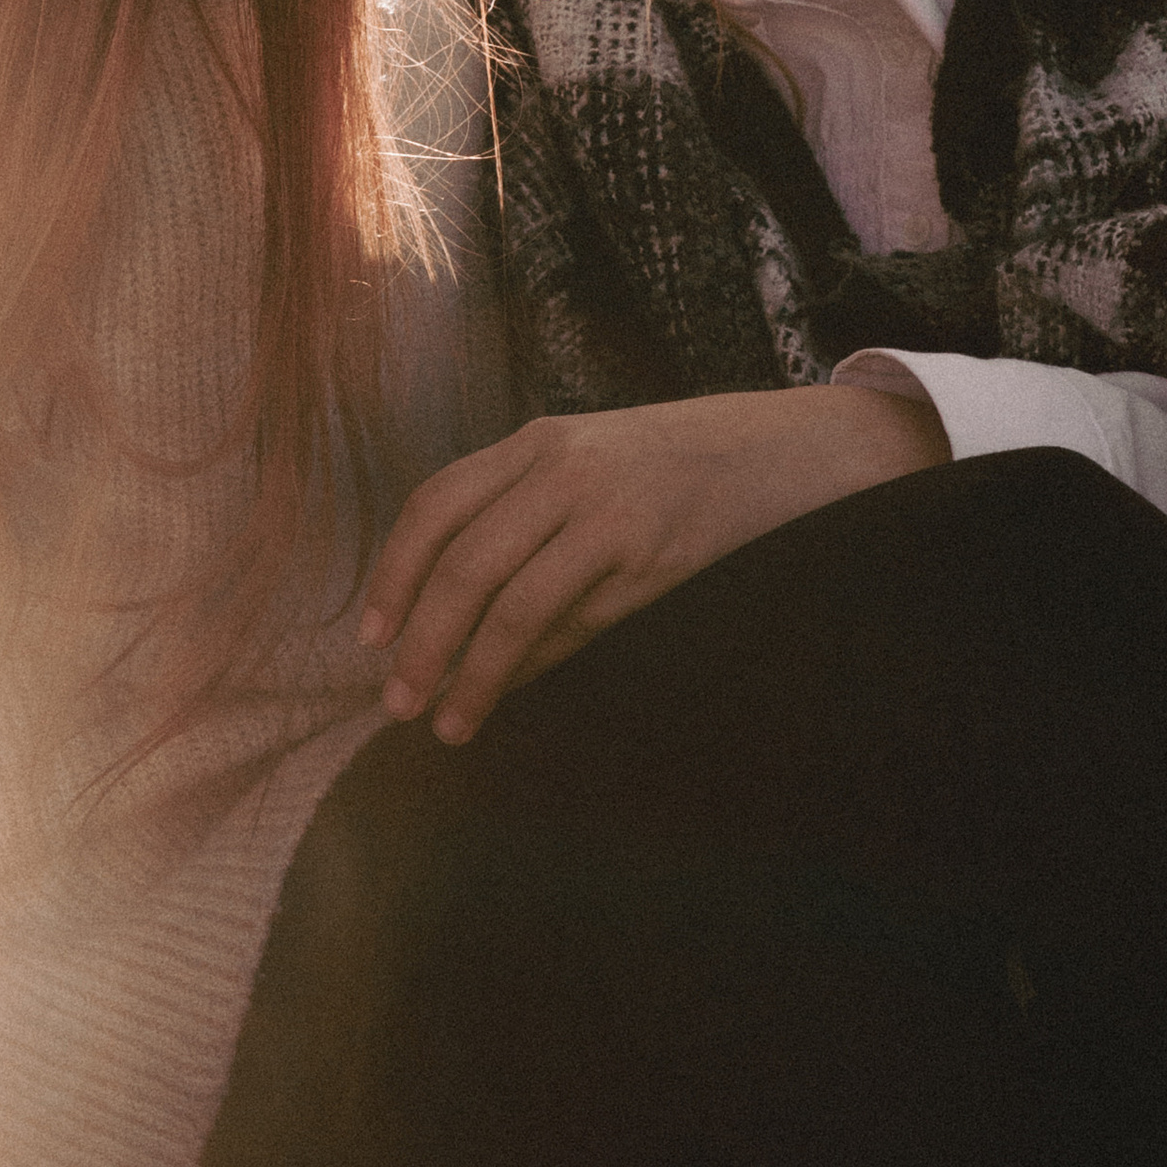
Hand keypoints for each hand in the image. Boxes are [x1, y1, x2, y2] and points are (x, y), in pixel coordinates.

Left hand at [357, 381, 947, 743]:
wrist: (794, 452)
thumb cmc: (684, 472)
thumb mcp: (598, 471)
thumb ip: (529, 524)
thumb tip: (461, 628)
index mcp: (541, 442)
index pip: (437, 503)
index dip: (393, 574)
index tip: (372, 638)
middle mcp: (565, 466)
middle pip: (460, 558)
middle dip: (420, 638)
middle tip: (395, 702)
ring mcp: (608, 509)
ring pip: (509, 600)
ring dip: (467, 670)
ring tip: (445, 724)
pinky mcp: (650, 556)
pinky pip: (571, 621)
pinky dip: (529, 667)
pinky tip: (510, 698)